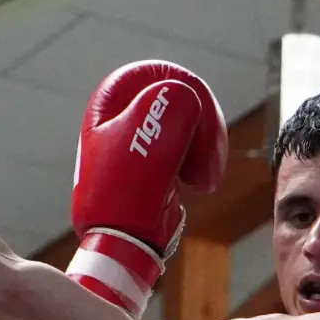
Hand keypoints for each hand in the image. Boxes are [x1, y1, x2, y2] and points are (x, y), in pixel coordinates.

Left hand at [67, 61, 227, 316]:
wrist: (122, 245)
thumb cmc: (127, 193)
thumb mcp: (151, 136)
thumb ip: (173, 103)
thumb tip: (186, 98)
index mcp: (110, 100)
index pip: (163, 74)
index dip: (193, 95)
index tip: (204, 125)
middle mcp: (121, 115)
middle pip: (182, 100)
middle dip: (204, 131)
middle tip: (208, 166)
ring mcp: (137, 140)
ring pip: (189, 126)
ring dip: (205, 151)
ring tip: (204, 182)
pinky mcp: (152, 163)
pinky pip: (186, 149)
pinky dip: (197, 164)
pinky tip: (195, 186)